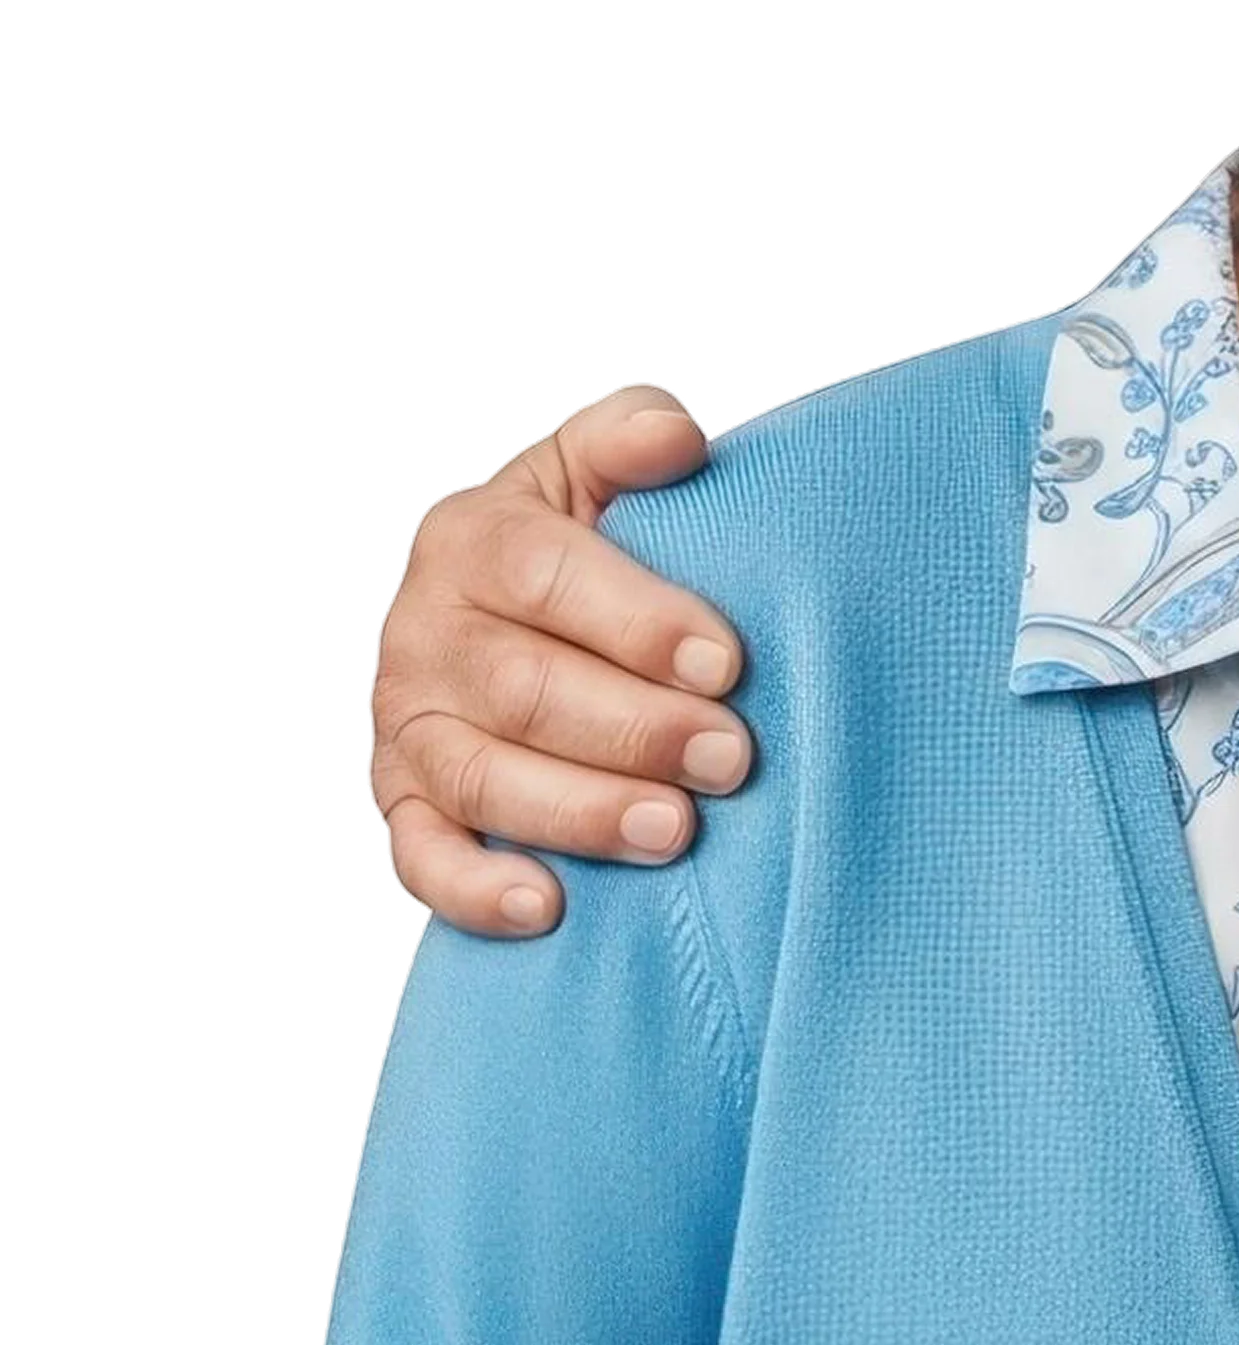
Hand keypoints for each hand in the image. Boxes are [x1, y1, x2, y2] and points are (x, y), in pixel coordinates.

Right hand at [368, 384, 744, 936]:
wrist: (509, 612)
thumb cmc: (585, 542)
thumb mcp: (595, 471)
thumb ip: (630, 437)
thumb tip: (677, 438)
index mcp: (472, 539)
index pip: (546, 575)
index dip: (637, 620)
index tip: (725, 662)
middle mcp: (423, 633)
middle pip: (524, 689)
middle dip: (634, 729)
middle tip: (732, 759)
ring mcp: (405, 724)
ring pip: (480, 778)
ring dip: (580, 811)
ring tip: (674, 831)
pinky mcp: (401, 803)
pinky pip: (420, 857)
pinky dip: (475, 888)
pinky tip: (547, 907)